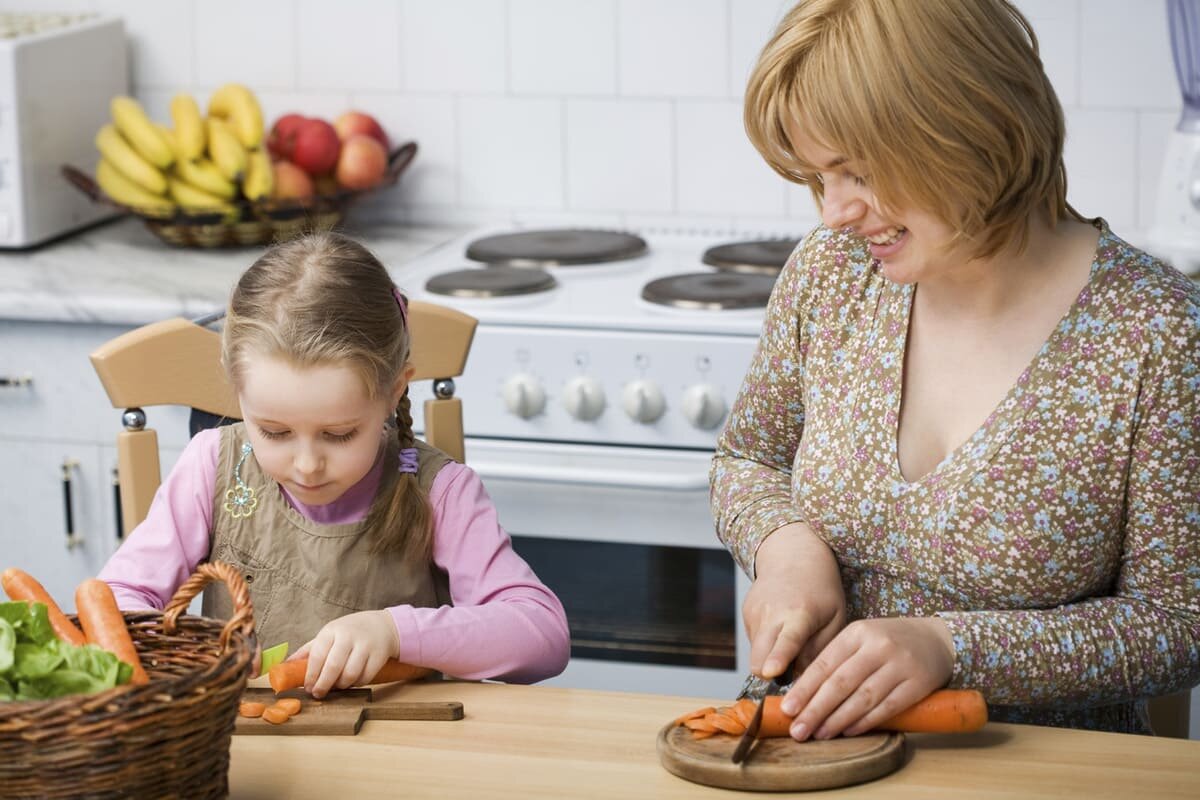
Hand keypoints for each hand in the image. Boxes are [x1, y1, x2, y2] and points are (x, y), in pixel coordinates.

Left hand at [290, 610, 399, 697]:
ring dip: (341, 686)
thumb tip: (286, 666)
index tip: (307, 687)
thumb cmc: (349, 632)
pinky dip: (356, 684)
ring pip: (350, 674)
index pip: (317, 655)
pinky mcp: (379, 655)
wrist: (382, 626)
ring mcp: (365, 645)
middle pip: (333, 666)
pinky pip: (365, 678)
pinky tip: (351, 681)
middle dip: (323, 684)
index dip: (311, 675)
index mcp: (332, 631)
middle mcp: (349, 636)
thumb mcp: (329, 635)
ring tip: (337, 686)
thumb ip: (309, 650)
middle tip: (318, 693)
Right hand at [744, 522, 846, 680]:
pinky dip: (767, 644)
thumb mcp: (835, 618)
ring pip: (756, 654)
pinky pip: (754, 642)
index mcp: (800, 614)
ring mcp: (755, 613)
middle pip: (759, 658)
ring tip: (792, 640)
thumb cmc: (821, 590)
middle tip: (790, 673)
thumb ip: (821, 650)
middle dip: (769, 674)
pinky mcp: (746, 614)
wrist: (793, 556)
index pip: (787, 641)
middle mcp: (772, 613)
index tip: (770, 673)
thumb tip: (803, 680)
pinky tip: (781, 628)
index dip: (778, 659)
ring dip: (771, 658)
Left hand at [780, 616, 954, 740]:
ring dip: (838, 719)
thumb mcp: (862, 639)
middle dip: (815, 709)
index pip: (825, 663)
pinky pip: (887, 707)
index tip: (787, 709)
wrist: (937, 639)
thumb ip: (836, 660)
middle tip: (798, 730)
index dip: (804, 688)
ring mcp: (900, 664)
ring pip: (863, 697)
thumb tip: (803, 693)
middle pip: (840, 682)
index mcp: (857, 632)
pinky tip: (849, 731)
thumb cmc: (889, 642)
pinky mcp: (918, 683)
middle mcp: (878, 646)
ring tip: (819, 734)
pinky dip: (866, 721)